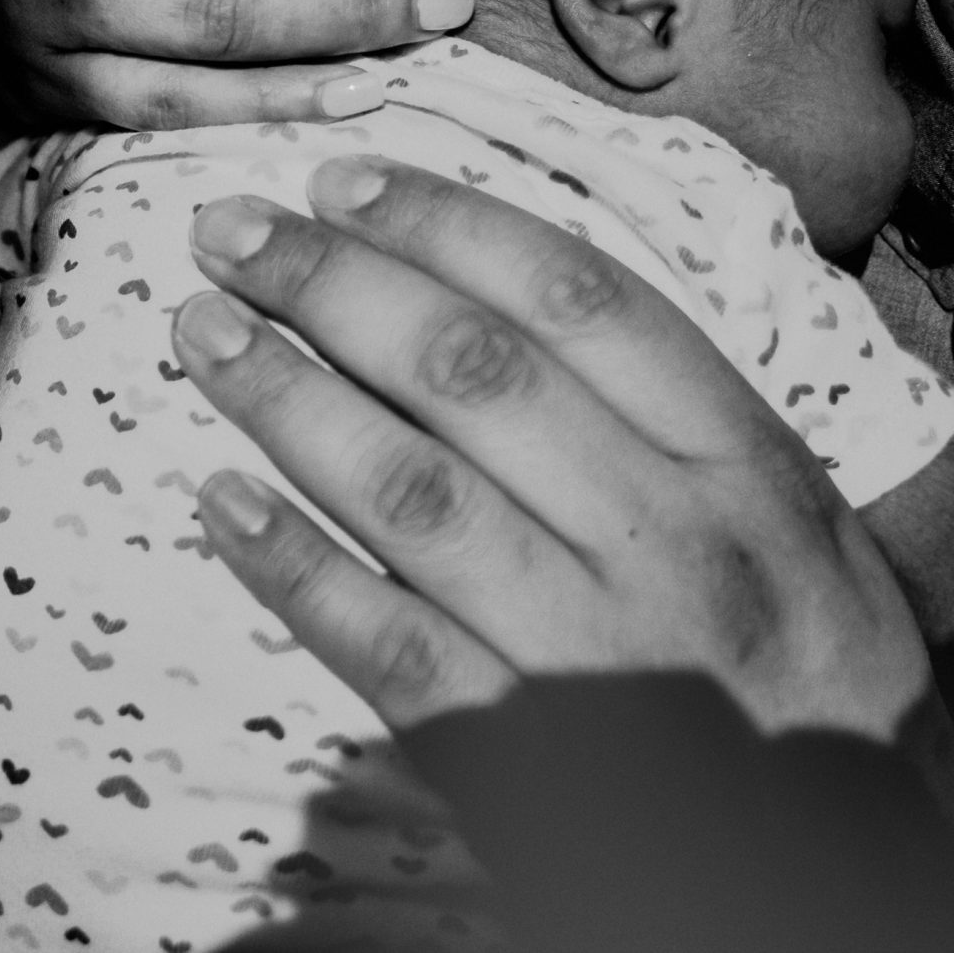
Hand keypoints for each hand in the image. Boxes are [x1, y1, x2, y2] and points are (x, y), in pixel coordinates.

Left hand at [169, 156, 943, 755]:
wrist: (860, 880)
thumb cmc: (813, 683)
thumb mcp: (796, 531)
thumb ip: (677, 423)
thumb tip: (506, 297)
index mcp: (746, 469)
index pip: (576, 300)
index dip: (441, 225)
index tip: (339, 180)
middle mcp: (671, 543)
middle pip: (470, 371)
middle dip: (330, 282)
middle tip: (227, 232)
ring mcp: (593, 652)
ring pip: (411, 489)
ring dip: (286, 395)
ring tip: (200, 329)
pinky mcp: (524, 758)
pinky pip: (385, 645)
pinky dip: (292, 567)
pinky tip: (215, 500)